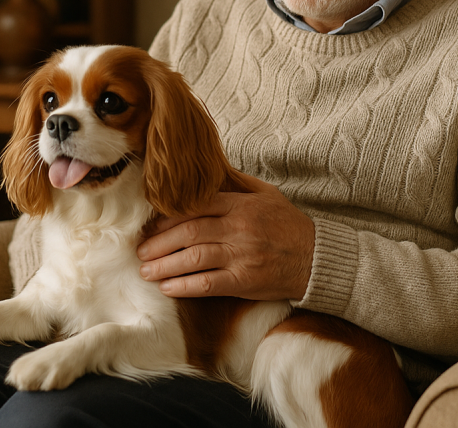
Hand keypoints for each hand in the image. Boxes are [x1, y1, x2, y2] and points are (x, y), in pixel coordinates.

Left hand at [137, 172, 314, 300]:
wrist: (317, 259)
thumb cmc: (289, 225)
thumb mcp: (267, 194)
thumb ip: (236, 183)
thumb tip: (208, 169)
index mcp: (241, 205)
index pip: (196, 207)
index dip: (168, 217)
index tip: (150, 225)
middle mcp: (239, 229)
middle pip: (188, 233)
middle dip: (159, 243)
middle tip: (140, 251)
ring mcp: (242, 256)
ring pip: (193, 259)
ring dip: (164, 266)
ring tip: (146, 271)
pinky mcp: (245, 282)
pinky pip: (207, 284)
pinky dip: (184, 286)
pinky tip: (168, 288)